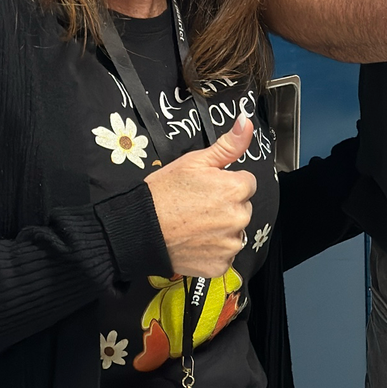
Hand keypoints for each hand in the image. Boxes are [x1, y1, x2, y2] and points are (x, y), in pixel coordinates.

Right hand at [145, 113, 257, 277]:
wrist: (139, 227)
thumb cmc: (163, 193)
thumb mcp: (195, 161)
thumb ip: (228, 145)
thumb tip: (246, 123)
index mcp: (237, 189)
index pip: (246, 184)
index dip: (226, 184)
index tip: (207, 188)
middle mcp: (239, 218)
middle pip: (242, 208)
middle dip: (225, 207)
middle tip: (197, 206)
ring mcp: (230, 244)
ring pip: (234, 233)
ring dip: (220, 230)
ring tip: (193, 224)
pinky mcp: (220, 265)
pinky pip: (224, 255)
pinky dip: (212, 251)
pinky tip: (194, 241)